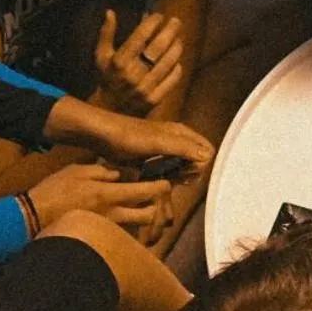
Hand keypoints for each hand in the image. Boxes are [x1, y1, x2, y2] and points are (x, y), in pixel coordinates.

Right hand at [25, 163, 171, 233]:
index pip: (145, 192)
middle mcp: (113, 214)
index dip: (160, 188)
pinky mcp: (99, 236)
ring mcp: (107, 228)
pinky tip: (123, 220)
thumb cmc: (54, 190)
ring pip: (136, 227)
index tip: (167, 183)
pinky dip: (127, 228)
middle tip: (156, 200)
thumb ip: (101, 171)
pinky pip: (122, 233)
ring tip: (143, 210)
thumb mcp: (77, 171)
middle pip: (149, 216)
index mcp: (109, 194)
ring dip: (144, 220)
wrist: (33, 217)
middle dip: (157, 209)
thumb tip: (119, 174)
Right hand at [94, 11, 185, 115]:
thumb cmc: (107, 78)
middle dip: (169, 31)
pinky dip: (176, 68)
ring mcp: (145, 88)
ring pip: (167, 63)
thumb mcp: (102, 56)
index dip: (151, 24)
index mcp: (118, 62)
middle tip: (176, 21)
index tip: (159, 15)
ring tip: (179, 39)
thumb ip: (107, 34)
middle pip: (157, 48)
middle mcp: (132, 74)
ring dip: (176, 48)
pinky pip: (171, 80)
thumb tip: (110, 12)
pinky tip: (178, 60)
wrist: (109, 111)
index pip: (139, 38)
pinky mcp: (154, 99)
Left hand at [95, 115, 214, 175]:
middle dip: (190, 172)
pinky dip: (167, 177)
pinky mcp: (155, 159)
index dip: (200, 164)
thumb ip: (183, 148)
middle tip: (174, 176)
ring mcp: (166, 150)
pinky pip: (170, 171)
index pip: (208, 151)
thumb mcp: (158, 142)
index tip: (184, 170)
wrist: (103, 136)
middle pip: (198, 161)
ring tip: (164, 176)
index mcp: (182, 133)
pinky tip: (156, 177)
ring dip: (178, 176)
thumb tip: (207, 157)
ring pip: (183, 168)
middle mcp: (177, 140)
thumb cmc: (129, 136)